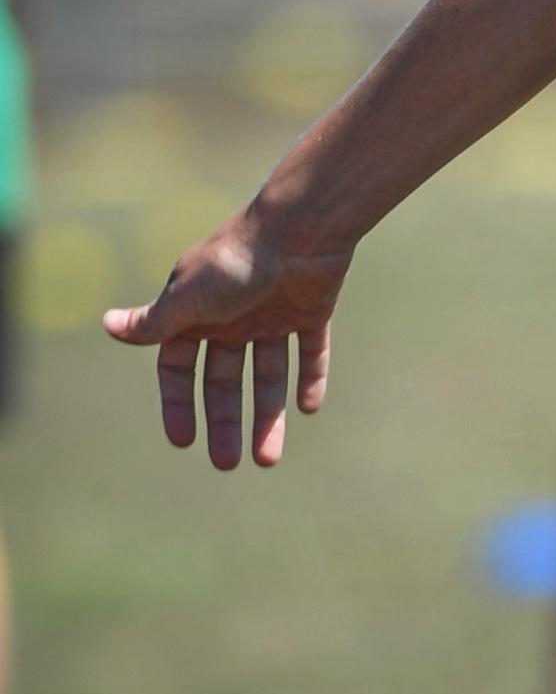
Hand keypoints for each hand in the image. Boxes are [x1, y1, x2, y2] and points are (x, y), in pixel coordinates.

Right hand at [103, 203, 349, 468]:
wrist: (299, 229)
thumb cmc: (236, 261)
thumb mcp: (189, 297)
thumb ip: (155, 321)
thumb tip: (107, 325)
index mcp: (196, 311)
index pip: (179, 367)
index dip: (179, 403)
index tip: (183, 441)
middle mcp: (231, 316)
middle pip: (223, 380)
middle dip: (223, 421)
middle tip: (225, 464)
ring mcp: (272, 314)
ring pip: (267, 375)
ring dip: (267, 416)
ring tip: (267, 459)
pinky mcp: (310, 311)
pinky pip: (310, 352)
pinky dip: (310, 378)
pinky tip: (308, 408)